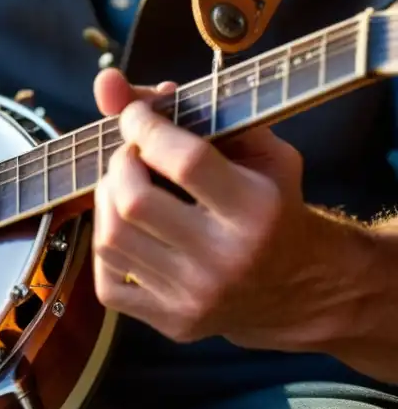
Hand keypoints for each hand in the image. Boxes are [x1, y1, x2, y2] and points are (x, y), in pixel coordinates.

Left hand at [89, 68, 354, 347]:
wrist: (302, 288)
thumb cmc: (274, 205)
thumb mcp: (255, 149)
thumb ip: (187, 111)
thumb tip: (109, 85)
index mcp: (257, 211)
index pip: (182, 161)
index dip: (145, 126)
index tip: (136, 115)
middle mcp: (225, 260)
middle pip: (133, 202)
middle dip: (120, 165)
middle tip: (133, 155)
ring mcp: (195, 297)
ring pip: (110, 239)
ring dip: (106, 200)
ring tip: (127, 187)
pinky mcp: (172, 322)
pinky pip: (106, 277)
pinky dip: (106, 245)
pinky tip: (129, 230)